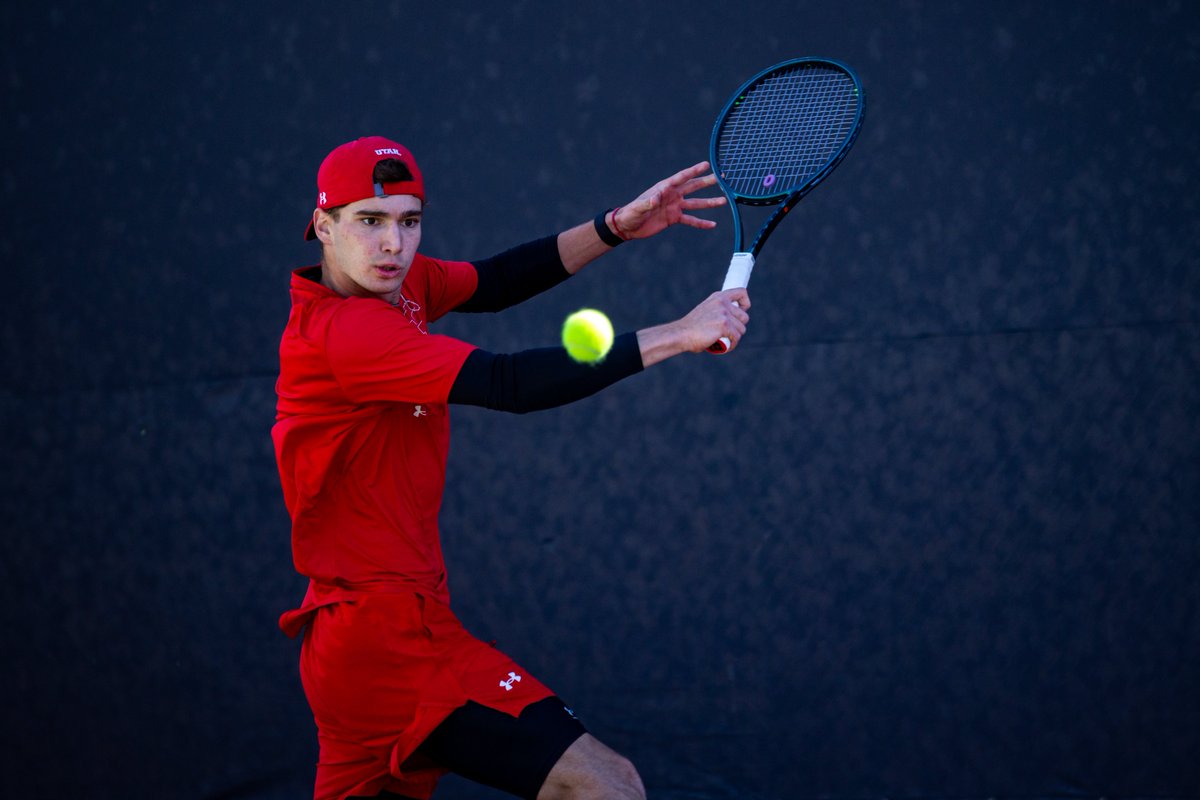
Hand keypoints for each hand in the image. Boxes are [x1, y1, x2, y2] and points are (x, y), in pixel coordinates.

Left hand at [611, 162, 726, 239]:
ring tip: (724, 201)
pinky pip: (691, 220)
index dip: (694, 171)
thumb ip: (648, 203)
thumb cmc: (631, 213)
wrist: (628, 227)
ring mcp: (674, 206)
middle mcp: (672, 195)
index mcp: (664, 188)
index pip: (682, 177)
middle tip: (721, 177)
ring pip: (696, 203)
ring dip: (709, 202)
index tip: (707, 165)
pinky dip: (701, 223)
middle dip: (707, 182)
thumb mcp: (638, 208)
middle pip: (693, 187)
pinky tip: (713, 224)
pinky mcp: (674, 218)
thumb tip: (656, 198)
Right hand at [676, 288, 750, 352]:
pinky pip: (736, 338)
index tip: (740, 313)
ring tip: (724, 341)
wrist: (680, 334)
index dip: (745, 304)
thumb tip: (734, 318)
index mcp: (718, 297)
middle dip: (738, 327)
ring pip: (741, 329)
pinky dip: (732, 345)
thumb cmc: (692, 327)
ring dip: (735, 338)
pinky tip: (724, 347)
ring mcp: (724, 314)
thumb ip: (719, 310)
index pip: (742, 292)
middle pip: (744, 317)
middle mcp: (722, 303)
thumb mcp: (706, 311)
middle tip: (727, 333)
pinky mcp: (724, 325)